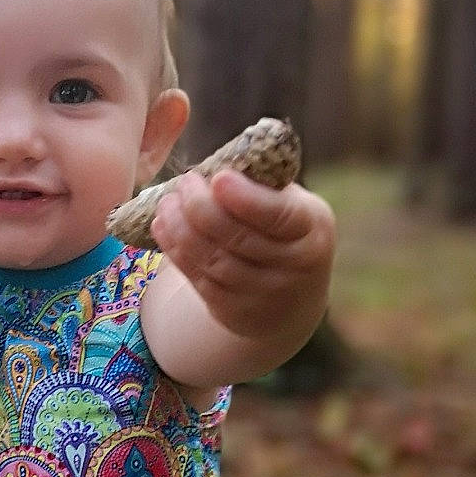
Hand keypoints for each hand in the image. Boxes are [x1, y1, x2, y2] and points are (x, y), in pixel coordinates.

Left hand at [150, 166, 335, 340]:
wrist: (293, 301)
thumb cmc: (286, 234)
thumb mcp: (293, 207)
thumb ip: (264, 189)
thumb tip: (215, 164)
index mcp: (312, 230)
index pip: (279, 216)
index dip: (246, 199)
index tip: (218, 178)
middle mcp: (292, 267)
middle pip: (238, 238)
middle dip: (202, 207)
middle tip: (185, 182)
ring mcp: (262, 295)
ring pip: (213, 260)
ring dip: (181, 228)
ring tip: (167, 202)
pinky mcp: (233, 312)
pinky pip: (198, 279)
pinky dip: (176, 251)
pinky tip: (163, 226)